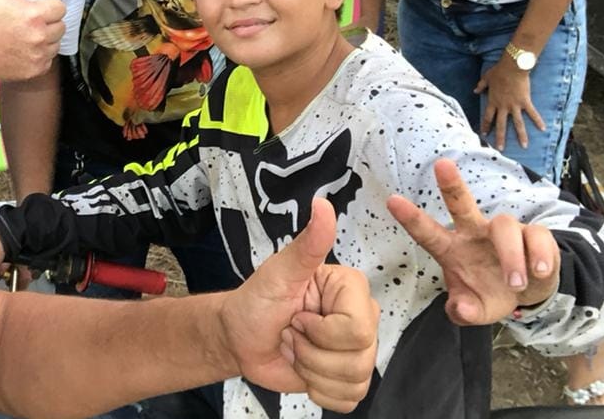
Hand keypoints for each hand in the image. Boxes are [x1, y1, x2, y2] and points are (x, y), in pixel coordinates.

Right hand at [0, 0, 65, 81]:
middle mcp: (40, 36)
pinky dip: (40, 56)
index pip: (60, 7)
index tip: (34, 10)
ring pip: (56, 43)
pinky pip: (48, 60)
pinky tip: (24, 50)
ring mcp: (39, 55)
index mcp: (35, 15)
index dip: (48, 6)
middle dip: (48, 23)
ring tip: (25, 37)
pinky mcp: (36, 69)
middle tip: (28, 24)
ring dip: (46, 40)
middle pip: (61, 26)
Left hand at [219, 199, 378, 411]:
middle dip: (312, 352)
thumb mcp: (279, 271)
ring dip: (312, 370)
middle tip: (293, 332)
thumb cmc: (257, 300)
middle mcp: (363, 317)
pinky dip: (318, 391)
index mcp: (352, 289)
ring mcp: (358, 351)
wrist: (240, 337)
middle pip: (360, 357)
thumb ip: (307, 243)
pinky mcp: (349, 378)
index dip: (320, 330)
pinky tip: (303, 370)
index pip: (358, 327)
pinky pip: (349, 399)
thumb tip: (322, 204)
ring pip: (354, 380)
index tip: (297, 315)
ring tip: (296, 348)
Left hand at [387, 159, 559, 324]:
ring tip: (515, 284)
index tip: (392, 201)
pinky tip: (540, 272)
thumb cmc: (491, 294)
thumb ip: (464, 312)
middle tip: (441, 165)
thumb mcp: (476, 311)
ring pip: (505, 226)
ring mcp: (504, 231)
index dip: (411, 219)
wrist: (528, 294)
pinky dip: (540, 255)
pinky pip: (538, 236)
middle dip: (451, 185)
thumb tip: (461, 309)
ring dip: (511, 256)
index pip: (428, 233)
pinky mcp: (534, 235)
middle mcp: (475, 233)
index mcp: (453, 249)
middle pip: (462, 203)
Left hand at [475, 58, 544, 150]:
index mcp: (493, 101)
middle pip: (501, 125)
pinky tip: (543, 129)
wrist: (512, 67)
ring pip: (517, 124)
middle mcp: (503, 106)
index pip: (488, 117)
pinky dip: (538, 121)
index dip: (486, 126)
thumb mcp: (486, 78)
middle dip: (500, 137)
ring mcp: (515, 105)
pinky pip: (532, 113)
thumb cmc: (499, 71)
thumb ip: (481, 86)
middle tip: (500, 148)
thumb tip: (475, 90)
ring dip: (521, 135)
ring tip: (524, 146)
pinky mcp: (525, 102)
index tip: (484, 134)